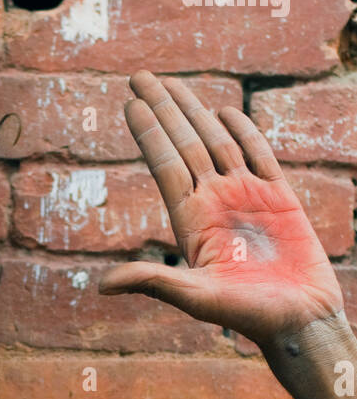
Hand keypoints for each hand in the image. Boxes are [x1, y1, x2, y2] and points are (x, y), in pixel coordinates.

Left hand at [97, 71, 344, 345]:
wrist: (299, 322)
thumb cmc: (247, 316)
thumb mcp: (194, 298)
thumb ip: (152, 282)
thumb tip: (100, 286)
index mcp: (192, 221)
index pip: (165, 164)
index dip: (148, 132)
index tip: (129, 102)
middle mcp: (215, 202)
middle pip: (184, 144)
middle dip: (163, 110)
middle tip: (139, 77)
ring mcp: (248, 197)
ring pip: (217, 142)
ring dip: (194, 112)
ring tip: (172, 84)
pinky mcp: (280, 198)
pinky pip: (259, 155)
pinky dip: (243, 131)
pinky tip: (224, 112)